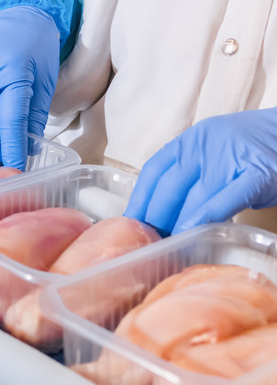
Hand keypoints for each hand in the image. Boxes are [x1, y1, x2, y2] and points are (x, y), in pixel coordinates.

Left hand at [124, 108, 276, 234]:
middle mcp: (204, 146)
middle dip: (155, 220)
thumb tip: (162, 215)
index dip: (139, 201)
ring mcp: (230, 158)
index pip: (154, 172)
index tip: (130, 225)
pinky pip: (226, 199)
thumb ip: (191, 179)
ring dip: (177, 225)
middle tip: (149, 244)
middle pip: (168, 188)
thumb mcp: (215, 157)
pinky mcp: (258, 174)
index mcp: (190, 141)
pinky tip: (192, 232)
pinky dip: (205, 217)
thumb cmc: (255, 153)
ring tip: (167, 247)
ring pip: (194, 197)